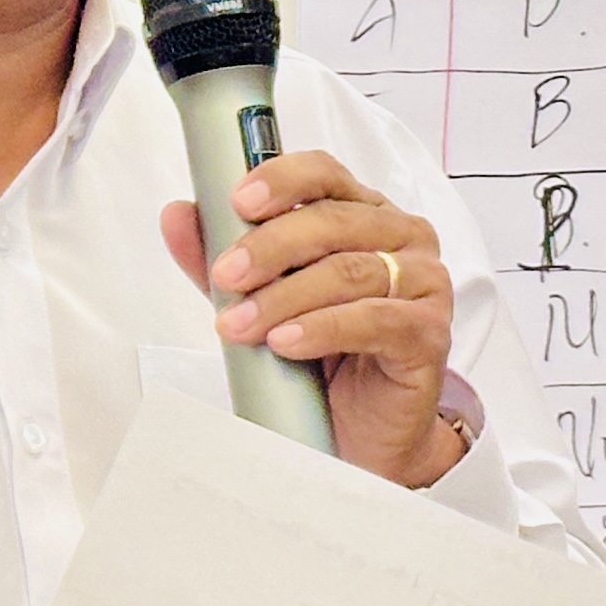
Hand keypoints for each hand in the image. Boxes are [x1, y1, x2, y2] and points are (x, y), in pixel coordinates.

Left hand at [161, 150, 468, 488]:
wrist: (361, 430)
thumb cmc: (323, 355)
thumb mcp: (260, 297)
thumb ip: (221, 256)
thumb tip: (178, 215)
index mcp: (364, 214)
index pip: (326, 174)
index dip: (282, 180)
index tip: (237, 201)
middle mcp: (401, 238)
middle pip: (334, 222)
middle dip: (270, 248)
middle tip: (226, 276)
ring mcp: (422, 283)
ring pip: (349, 272)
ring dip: (284, 298)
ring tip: (241, 325)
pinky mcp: (428, 333)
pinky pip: (374, 320)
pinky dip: (322, 329)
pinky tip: (285, 342)